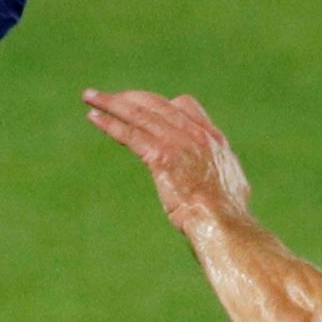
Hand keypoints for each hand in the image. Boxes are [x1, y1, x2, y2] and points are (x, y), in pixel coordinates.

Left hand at [83, 89, 252, 233]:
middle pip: (156, 103)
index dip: (159, 104)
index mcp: (213, 139)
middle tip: (106, 97)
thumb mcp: (231, 188)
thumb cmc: (227, 218)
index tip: (142, 107)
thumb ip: (218, 176)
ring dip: (111, 103)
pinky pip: (130, 133)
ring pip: (139, 113)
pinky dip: (110, 123)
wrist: (224, 224)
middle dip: (129, 97)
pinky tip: (93, 117)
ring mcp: (179, 142)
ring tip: (90, 96)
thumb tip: (223, 185)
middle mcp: (195, 133)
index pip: (183, 106)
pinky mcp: (162, 156)